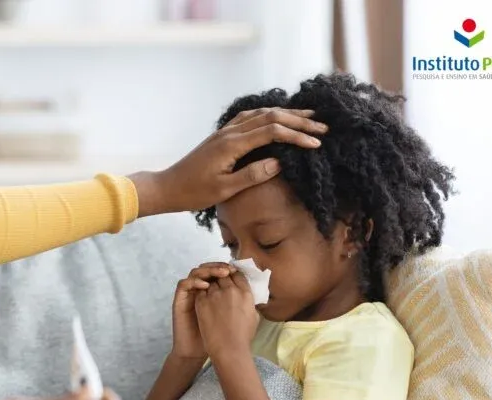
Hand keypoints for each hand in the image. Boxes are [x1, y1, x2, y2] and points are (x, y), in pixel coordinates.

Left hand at [130, 108, 325, 216]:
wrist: (168, 187)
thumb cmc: (194, 192)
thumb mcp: (225, 190)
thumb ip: (252, 175)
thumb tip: (279, 163)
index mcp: (232, 144)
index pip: (271, 131)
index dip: (296, 135)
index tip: (316, 143)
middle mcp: (229, 132)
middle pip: (269, 117)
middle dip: (298, 120)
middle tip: (322, 126)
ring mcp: (224, 132)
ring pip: (260, 114)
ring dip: (285, 114)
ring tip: (308, 117)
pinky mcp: (222, 136)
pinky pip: (249, 118)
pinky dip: (268, 115)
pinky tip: (277, 117)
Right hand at [171, 263, 235, 359]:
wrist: (198, 350)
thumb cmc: (217, 336)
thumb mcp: (233, 318)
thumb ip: (240, 305)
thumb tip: (254, 294)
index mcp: (213, 292)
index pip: (218, 272)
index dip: (227, 268)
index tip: (238, 269)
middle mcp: (200, 289)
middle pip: (208, 268)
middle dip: (219, 267)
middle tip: (229, 270)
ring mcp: (189, 293)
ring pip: (195, 272)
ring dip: (208, 270)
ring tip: (221, 274)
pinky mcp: (180, 300)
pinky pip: (184, 284)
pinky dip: (194, 282)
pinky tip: (205, 286)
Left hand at [194, 272, 259, 359]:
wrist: (228, 348)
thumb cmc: (243, 336)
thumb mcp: (254, 316)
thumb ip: (248, 302)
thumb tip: (245, 296)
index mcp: (245, 293)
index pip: (238, 275)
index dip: (233, 274)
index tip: (230, 277)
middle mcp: (230, 290)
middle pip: (223, 274)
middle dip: (220, 277)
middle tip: (218, 283)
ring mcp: (214, 295)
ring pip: (210, 282)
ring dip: (210, 284)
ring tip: (210, 292)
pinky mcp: (201, 301)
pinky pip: (201, 290)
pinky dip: (202, 292)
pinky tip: (203, 299)